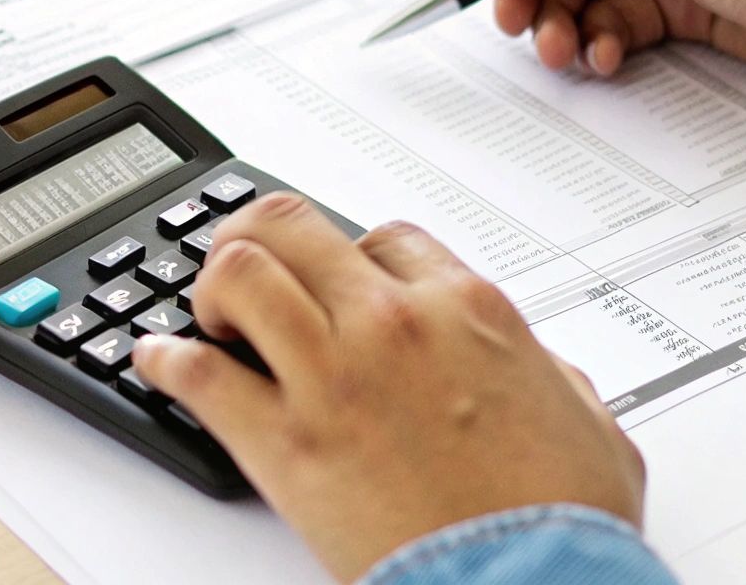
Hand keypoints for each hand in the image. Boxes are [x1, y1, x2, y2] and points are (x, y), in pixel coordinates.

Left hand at [132, 194, 643, 581]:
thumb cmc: (563, 519)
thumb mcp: (589, 421)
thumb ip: (553, 376)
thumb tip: (541, 370)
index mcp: (467, 308)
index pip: (385, 238)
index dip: (353, 259)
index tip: (339, 282)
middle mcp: (392, 322)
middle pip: (292, 226)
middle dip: (260, 239)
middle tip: (249, 271)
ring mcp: (333, 374)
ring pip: (239, 272)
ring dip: (214, 287)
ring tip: (211, 316)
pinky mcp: (284, 443)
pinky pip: (198, 374)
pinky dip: (163, 360)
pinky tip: (156, 362)